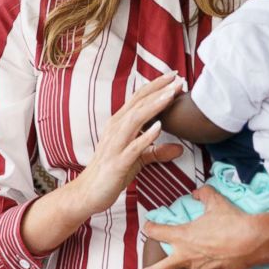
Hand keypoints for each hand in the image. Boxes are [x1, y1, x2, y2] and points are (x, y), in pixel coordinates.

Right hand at [73, 74, 183, 214]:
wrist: (88, 193)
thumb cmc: (112, 173)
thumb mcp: (137, 159)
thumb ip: (156, 151)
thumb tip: (179, 149)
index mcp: (119, 124)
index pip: (139, 98)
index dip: (156, 86)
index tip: (174, 76)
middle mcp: (115, 129)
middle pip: (139, 103)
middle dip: (159, 90)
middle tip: (178, 78)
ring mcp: (115, 145)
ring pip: (135, 119)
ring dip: (154, 106)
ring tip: (171, 95)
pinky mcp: (117, 162)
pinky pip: (132, 147)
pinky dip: (145, 136)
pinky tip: (159, 128)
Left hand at [132, 185, 264, 268]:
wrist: (254, 241)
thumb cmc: (232, 221)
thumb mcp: (215, 202)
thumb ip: (203, 194)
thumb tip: (197, 192)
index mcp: (183, 237)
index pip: (158, 232)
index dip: (151, 228)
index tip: (149, 226)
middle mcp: (187, 257)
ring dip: (188, 265)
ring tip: (199, 257)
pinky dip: (207, 267)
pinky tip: (216, 258)